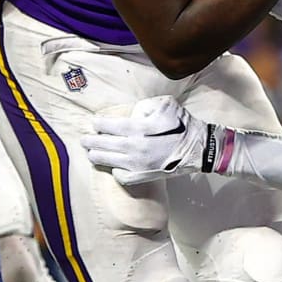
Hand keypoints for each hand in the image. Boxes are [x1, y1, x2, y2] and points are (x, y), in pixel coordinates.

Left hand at [82, 96, 229, 184]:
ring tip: (91, 154)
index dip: (99, 124)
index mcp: (139, 128)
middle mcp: (135, 147)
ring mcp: (137, 164)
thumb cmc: (182, 124)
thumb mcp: (166, 104)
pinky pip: (122, 176)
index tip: (94, 123)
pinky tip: (113, 167)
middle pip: (105, 145)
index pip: (111, 126)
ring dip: (97, 157)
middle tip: (83, 140)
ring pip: (109, 161)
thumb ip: (145, 106)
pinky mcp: (143, 176)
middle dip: (91, 142)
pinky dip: (115, 172)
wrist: (198, 148)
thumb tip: (132, 113)